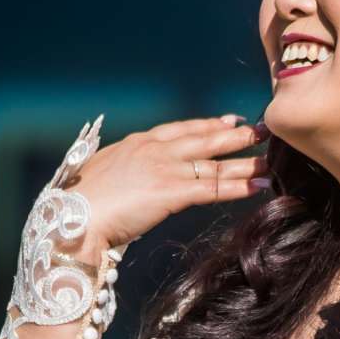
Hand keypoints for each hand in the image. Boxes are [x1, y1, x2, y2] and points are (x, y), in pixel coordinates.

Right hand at [71, 116, 267, 249]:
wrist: (71, 218)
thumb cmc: (80, 203)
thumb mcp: (104, 175)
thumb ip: (125, 170)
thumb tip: (134, 178)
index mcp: (137, 143)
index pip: (180, 129)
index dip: (208, 125)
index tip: (229, 121)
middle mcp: (154, 150)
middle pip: (203, 139)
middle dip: (235, 135)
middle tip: (260, 131)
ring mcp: (163, 169)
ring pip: (213, 163)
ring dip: (245, 162)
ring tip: (269, 160)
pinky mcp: (170, 192)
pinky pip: (212, 188)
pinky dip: (238, 187)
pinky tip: (258, 186)